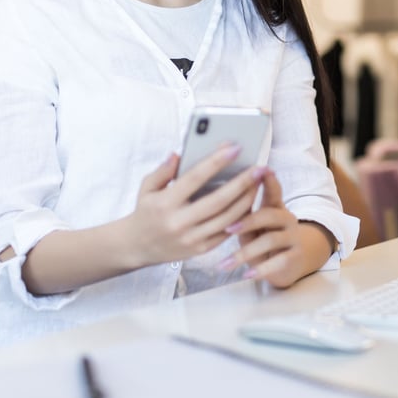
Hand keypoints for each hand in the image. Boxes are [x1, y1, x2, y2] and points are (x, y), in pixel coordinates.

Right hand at [125, 146, 263, 266]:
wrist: (137, 247)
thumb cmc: (145, 211)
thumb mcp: (146, 188)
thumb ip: (163, 170)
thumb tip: (179, 154)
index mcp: (165, 203)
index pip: (194, 179)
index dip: (216, 162)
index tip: (235, 148)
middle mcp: (179, 222)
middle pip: (218, 200)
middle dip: (242, 183)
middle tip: (260, 167)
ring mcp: (191, 238)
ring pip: (227, 218)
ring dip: (246, 199)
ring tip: (258, 183)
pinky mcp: (200, 249)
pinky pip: (226, 232)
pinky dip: (240, 217)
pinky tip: (249, 202)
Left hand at [226, 170, 324, 288]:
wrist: (290, 263)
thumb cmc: (263, 240)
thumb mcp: (253, 227)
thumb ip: (242, 215)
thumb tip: (218, 201)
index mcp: (275, 207)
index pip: (273, 190)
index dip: (268, 181)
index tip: (261, 170)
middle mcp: (287, 219)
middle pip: (270, 214)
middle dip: (248, 221)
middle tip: (228, 229)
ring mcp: (294, 237)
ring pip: (271, 240)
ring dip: (246, 252)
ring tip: (225, 263)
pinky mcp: (295, 257)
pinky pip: (279, 261)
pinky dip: (261, 269)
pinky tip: (247, 275)